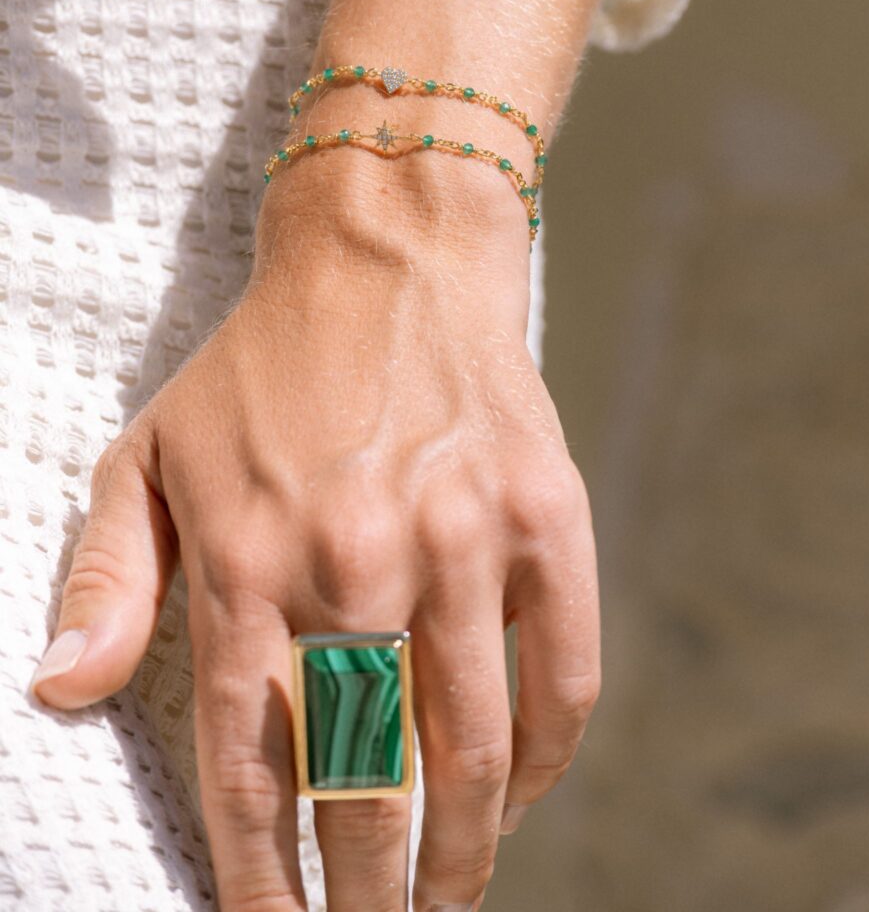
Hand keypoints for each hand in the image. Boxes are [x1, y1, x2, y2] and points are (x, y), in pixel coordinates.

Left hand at [30, 144, 601, 910]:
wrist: (388, 267)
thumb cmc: (264, 371)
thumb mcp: (150, 454)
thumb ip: (104, 578)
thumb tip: (59, 695)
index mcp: (251, 558)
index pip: (249, 765)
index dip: (262, 877)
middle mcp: (360, 559)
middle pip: (367, 780)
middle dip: (367, 891)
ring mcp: (468, 539)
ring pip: (473, 747)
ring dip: (467, 850)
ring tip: (451, 898)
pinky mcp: (549, 518)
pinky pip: (563, 674)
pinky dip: (547, 756)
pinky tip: (523, 790)